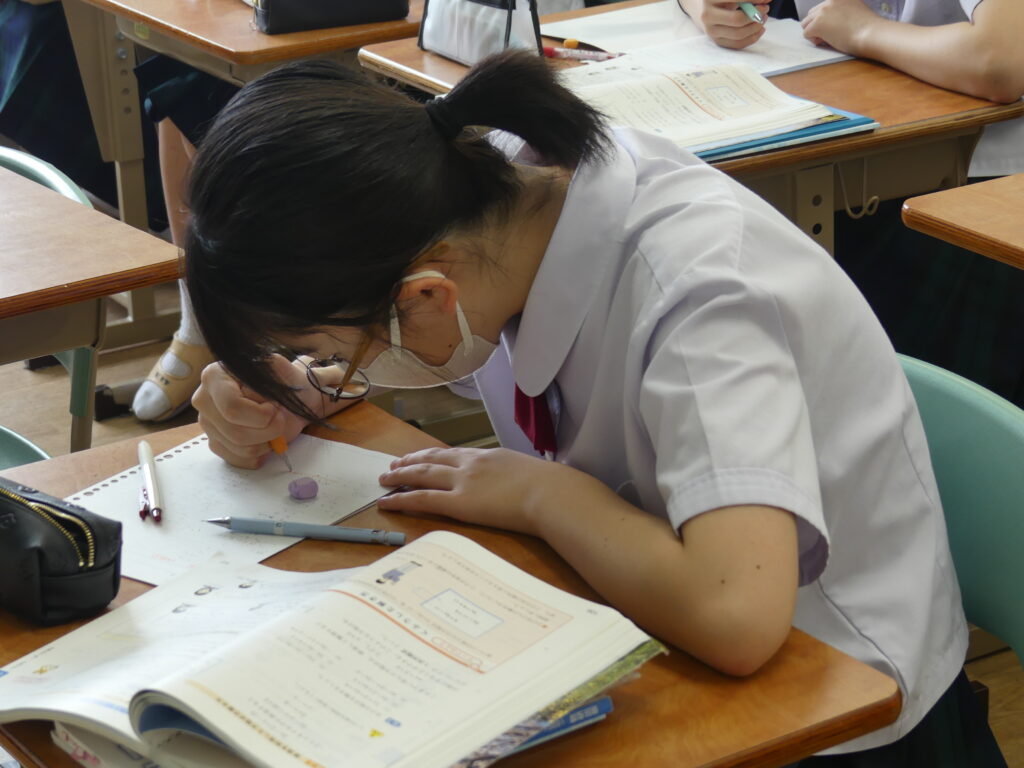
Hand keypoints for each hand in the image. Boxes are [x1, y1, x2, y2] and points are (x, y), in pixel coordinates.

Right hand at [192, 353, 351, 467]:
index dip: (261, 415)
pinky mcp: (216, 442)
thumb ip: (272, 370)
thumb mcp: (283, 370)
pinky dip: (259, 454)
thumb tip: (257, 382)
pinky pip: (237, 459)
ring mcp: (208, 423)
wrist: (289, 399)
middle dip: (268, 431)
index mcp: (214, 376)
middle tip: (281, 420)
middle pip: (235, 432)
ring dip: (266, 442)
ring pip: (238, 448)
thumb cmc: (285, 383)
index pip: (232, 408)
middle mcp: (204, 400)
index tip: (275, 408)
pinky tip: (266, 440)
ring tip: (274, 428)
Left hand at [377, 447, 601, 536]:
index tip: (420, 456)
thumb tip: (513, 484)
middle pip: (432, 460)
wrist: (551, 493)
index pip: (452, 454)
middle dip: (410, 462)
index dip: (432, 455)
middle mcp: (470, 464)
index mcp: (488, 456)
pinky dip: (401, 499)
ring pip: (422, 475)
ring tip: (385, 478)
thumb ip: (512, 476)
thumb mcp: (528, 472)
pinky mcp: (459, 503)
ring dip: (400, 476)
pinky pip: (422, 499)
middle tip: (393, 465)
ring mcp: (462, 482)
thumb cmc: (549, 487)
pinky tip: (387, 500)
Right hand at [680, 0, 769, 49]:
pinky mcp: (717, 41)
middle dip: (756, 15)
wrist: (702, 7)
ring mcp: (711, 31)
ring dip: (756, 26)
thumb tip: (767, 0)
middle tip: (765, 9)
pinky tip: (759, 29)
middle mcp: (707, 16)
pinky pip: (737, 44)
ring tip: (763, 18)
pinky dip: (752, 37)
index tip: (767, 0)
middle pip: (737, 20)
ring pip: (738, 34)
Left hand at [800, 0, 878, 53]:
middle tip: (831, 35)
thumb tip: (831, 22)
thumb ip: (842, 12)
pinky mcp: (818, 23)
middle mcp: (831, 0)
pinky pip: (806, 33)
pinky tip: (828, 41)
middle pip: (812, 14)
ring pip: (805, 23)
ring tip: (829, 38)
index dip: (826, 21)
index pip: (823, 8)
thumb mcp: (855, 12)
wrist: (871, 34)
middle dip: (818, 26)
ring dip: (814, 32)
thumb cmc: (868, 28)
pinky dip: (814, 40)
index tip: (836, 28)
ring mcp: (823, 11)